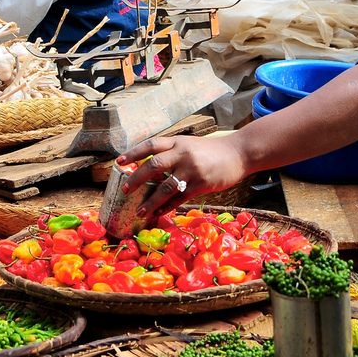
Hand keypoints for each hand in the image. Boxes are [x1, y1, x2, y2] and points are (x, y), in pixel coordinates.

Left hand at [119, 135, 249, 221]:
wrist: (238, 153)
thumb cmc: (211, 151)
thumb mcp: (189, 145)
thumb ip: (172, 154)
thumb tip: (149, 169)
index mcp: (177, 142)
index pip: (151, 145)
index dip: (133, 153)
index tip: (118, 162)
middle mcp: (182, 154)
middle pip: (153, 165)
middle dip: (136, 178)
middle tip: (125, 190)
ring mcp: (192, 169)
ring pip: (166, 187)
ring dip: (151, 201)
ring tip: (140, 211)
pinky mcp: (201, 184)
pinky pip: (180, 198)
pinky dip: (168, 207)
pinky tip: (159, 214)